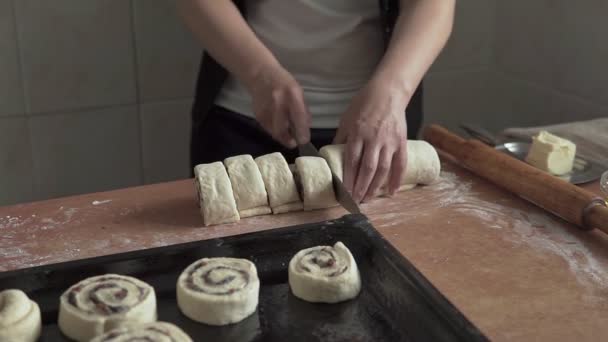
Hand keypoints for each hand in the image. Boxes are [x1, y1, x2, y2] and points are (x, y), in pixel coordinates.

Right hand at [247, 64, 310, 147]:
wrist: (261, 75)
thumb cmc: (284, 82)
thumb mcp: (298, 92)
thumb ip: (303, 110)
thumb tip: (306, 128)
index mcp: (292, 95)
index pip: (298, 118)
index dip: (302, 133)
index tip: (304, 141)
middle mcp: (278, 102)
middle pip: (282, 129)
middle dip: (289, 140)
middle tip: (294, 143)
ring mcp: (265, 109)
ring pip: (274, 132)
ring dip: (282, 137)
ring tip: (287, 135)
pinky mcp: (257, 114)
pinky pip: (267, 129)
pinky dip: (274, 131)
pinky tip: (277, 125)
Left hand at [334, 78, 408, 202]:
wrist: (388, 92)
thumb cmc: (364, 104)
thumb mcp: (346, 118)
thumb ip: (341, 138)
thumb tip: (332, 155)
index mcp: (358, 133)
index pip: (352, 161)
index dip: (348, 179)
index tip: (344, 192)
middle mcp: (374, 139)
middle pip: (367, 168)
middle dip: (360, 187)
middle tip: (355, 202)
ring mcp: (389, 142)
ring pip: (383, 169)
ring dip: (375, 187)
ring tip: (368, 199)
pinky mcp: (401, 142)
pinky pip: (401, 164)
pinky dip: (397, 179)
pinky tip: (391, 191)